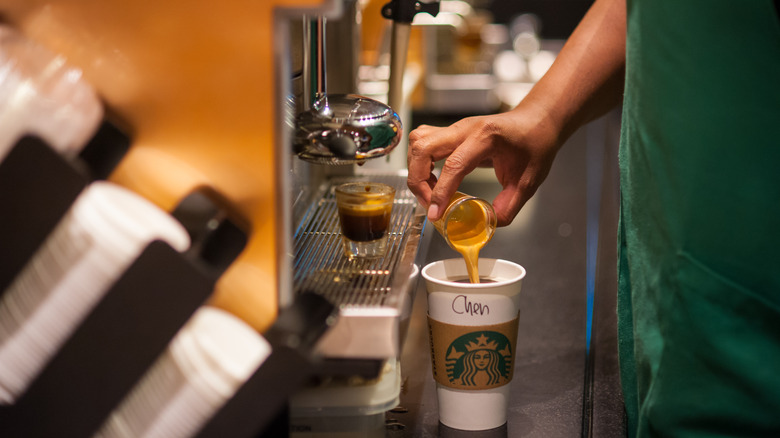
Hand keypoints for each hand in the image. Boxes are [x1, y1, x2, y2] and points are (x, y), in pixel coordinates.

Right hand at [407, 103, 562, 226]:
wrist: (536, 122)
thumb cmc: (535, 144)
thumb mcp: (528, 180)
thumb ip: (508, 206)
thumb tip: (488, 224)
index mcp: (486, 136)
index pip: (453, 164)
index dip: (440, 192)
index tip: (435, 214)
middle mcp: (465, 128)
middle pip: (423, 147)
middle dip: (418, 180)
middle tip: (429, 204)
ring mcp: (455, 128)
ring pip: (418, 142)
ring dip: (417, 169)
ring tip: (431, 191)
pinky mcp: (451, 133)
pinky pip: (423, 142)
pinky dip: (420, 163)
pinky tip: (434, 179)